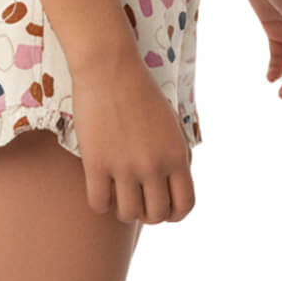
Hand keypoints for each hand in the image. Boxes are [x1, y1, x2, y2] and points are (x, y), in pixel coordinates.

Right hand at [70, 46, 195, 224]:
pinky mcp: (96, 163)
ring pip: (128, 214)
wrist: (109, 65)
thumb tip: (176, 187)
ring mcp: (125, 166)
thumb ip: (177, 155)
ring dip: (124, 209)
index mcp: (176, 154)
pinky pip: (100, 205)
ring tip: (118, 192)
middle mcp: (154, 164)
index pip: (185, 205)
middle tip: (137, 197)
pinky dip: (100, 203)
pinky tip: (99, 186)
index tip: (163, 206)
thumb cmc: (140, 90)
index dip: (175, 213)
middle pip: (157, 215)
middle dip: (148, 212)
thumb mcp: (171, 123)